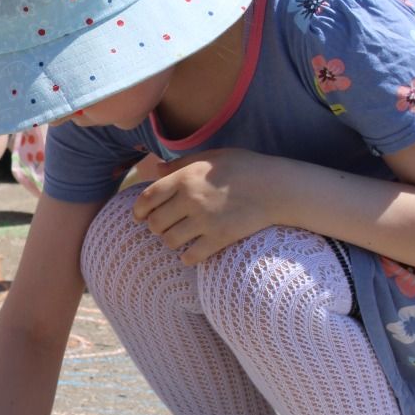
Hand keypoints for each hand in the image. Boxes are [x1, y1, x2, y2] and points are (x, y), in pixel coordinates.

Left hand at [131, 149, 282, 264]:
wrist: (276, 187)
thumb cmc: (244, 168)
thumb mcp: (210, 157)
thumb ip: (181, 164)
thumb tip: (156, 169)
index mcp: (185, 178)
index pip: (147, 199)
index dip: (138, 211)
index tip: (139, 216)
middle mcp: (190, 200)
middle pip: (155, 223)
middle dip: (155, 227)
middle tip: (164, 226)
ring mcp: (205, 221)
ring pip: (169, 242)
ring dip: (171, 242)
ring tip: (179, 237)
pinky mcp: (219, 238)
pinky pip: (190, 256)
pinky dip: (187, 257)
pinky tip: (191, 252)